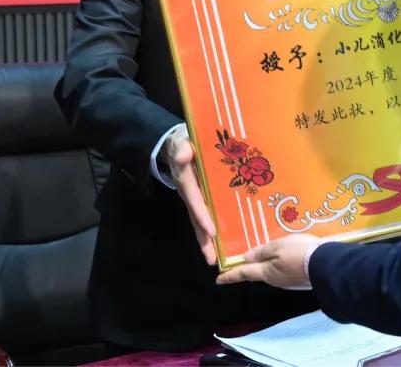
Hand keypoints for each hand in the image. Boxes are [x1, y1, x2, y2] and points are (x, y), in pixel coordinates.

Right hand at [161, 127, 218, 265]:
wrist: (178, 145)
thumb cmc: (182, 142)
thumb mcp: (181, 141)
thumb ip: (182, 148)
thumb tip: (183, 155)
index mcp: (186, 179)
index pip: (194, 198)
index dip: (201, 214)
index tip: (211, 230)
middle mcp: (190, 192)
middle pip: (196, 218)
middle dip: (203, 238)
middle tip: (211, 259)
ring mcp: (195, 197)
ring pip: (201, 221)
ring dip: (207, 240)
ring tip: (215, 260)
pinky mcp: (201, 198)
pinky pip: (207, 215)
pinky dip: (212, 230)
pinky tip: (222, 243)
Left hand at [215, 234, 320, 288]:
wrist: (325, 265)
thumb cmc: (298, 252)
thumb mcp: (278, 246)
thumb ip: (262, 251)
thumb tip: (247, 257)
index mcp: (266, 272)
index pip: (244, 273)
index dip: (230, 275)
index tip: (218, 279)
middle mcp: (273, 279)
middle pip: (257, 272)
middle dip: (248, 268)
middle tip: (240, 262)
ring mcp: (286, 280)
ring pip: (270, 270)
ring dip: (264, 263)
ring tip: (261, 253)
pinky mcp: (296, 277)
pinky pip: (281, 269)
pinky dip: (276, 262)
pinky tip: (281, 255)